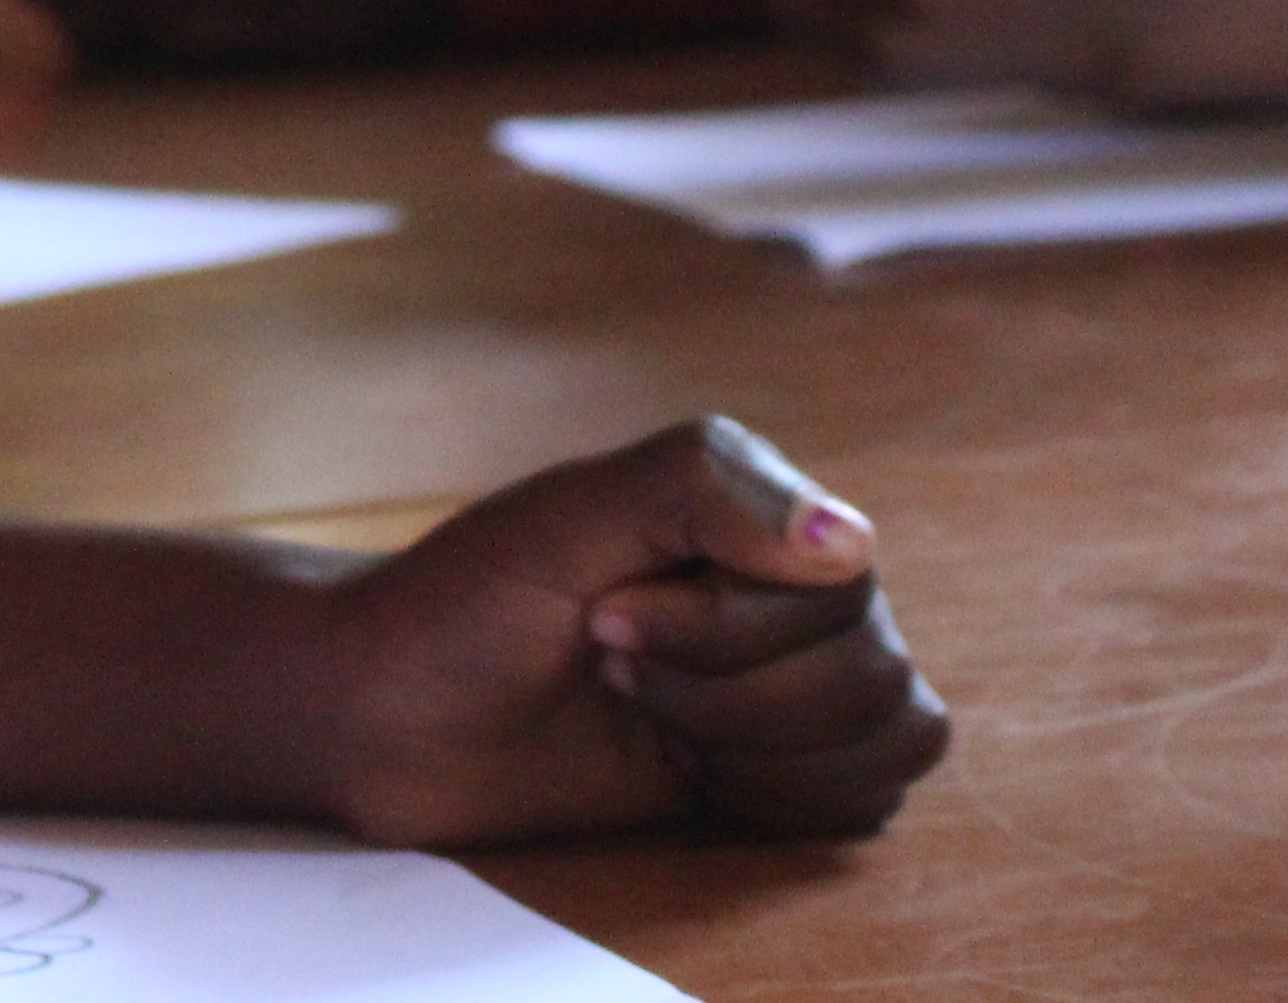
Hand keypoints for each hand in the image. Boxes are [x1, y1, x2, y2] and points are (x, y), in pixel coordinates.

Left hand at [297, 417, 947, 847]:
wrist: (394, 715)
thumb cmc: (465, 603)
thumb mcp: (568, 516)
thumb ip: (705, 488)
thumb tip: (848, 543)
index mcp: (754, 510)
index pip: (842, 586)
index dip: (721, 627)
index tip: (602, 618)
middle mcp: (793, 588)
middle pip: (871, 671)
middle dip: (726, 692)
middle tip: (613, 668)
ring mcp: (793, 681)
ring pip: (893, 737)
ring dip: (759, 748)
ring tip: (649, 716)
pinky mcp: (779, 768)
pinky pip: (870, 796)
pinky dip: (790, 798)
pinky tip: (698, 775)